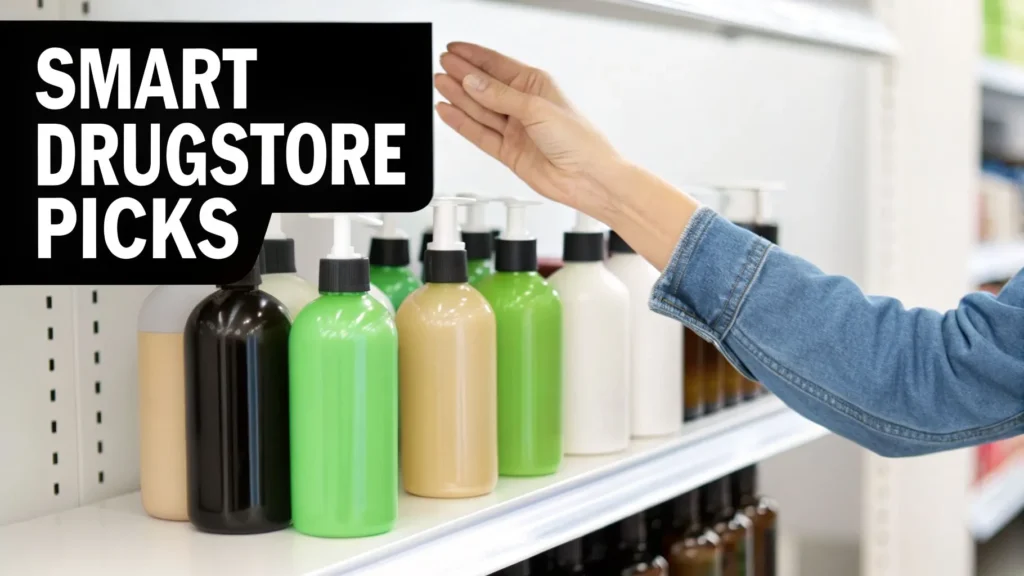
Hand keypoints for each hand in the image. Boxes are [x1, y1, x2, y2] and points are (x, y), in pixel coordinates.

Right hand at [435, 42, 623, 212]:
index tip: (454, 51)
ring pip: (480, 110)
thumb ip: (501, 97)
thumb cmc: (579, 141)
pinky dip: (463, 123)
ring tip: (440, 83)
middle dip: (463, 74)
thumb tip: (474, 82)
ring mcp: (515, 129)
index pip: (498, 66)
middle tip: (441, 64)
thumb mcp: (537, 110)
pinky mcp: (508, 151)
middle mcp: (524, 106)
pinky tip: (449, 111)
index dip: (474, 57)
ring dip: (459, 96)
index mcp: (536, 86)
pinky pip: (480, 133)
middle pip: (485, 87)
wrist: (587, 179)